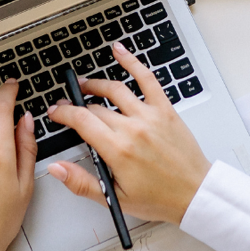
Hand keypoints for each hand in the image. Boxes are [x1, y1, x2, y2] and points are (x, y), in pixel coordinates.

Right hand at [46, 43, 211, 223]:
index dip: (63, 113)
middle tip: (68, 106)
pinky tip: (119, 51)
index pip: (81, 121)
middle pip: (95, 107)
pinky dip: (132, 62)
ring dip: (96, 84)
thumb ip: (81, 182)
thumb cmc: (159, 198)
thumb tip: (56, 168)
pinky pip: (147, 79)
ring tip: (85, 85)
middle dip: (76, 105)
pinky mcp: (165, 110)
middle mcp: (133, 128)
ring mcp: (150, 115)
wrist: (194, 193)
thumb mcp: (114, 198)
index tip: (56, 113)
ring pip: (115, 90)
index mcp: (118, 150)